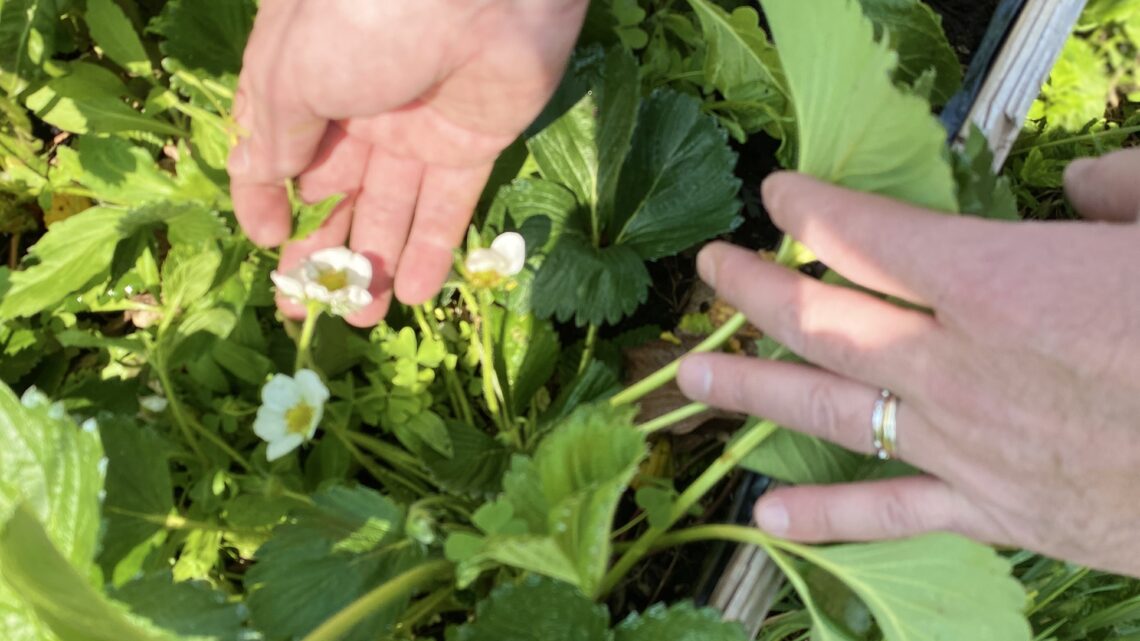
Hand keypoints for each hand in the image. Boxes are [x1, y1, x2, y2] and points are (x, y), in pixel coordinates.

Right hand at [227, 0, 587, 325]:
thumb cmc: (363, 16)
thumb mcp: (295, 74)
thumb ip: (277, 132)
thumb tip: (263, 177)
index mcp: (304, 77)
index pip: (277, 150)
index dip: (265, 200)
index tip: (263, 247)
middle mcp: (358, 104)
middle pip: (335, 190)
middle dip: (320, 250)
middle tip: (309, 310)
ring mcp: (418, 125)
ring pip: (391, 206)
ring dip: (376, 263)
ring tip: (360, 321)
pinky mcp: (474, 139)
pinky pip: (449, 202)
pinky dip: (432, 249)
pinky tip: (414, 296)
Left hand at [677, 148, 1139, 575]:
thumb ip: (1118, 191)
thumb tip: (1077, 189)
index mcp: (998, 280)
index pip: (864, 235)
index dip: (808, 209)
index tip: (776, 193)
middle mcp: (958, 364)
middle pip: (821, 320)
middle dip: (752, 290)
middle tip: (707, 272)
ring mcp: (968, 444)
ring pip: (831, 410)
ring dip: (750, 388)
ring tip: (687, 377)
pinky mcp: (1000, 511)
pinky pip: (894, 516)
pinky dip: (828, 518)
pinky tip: (770, 516)